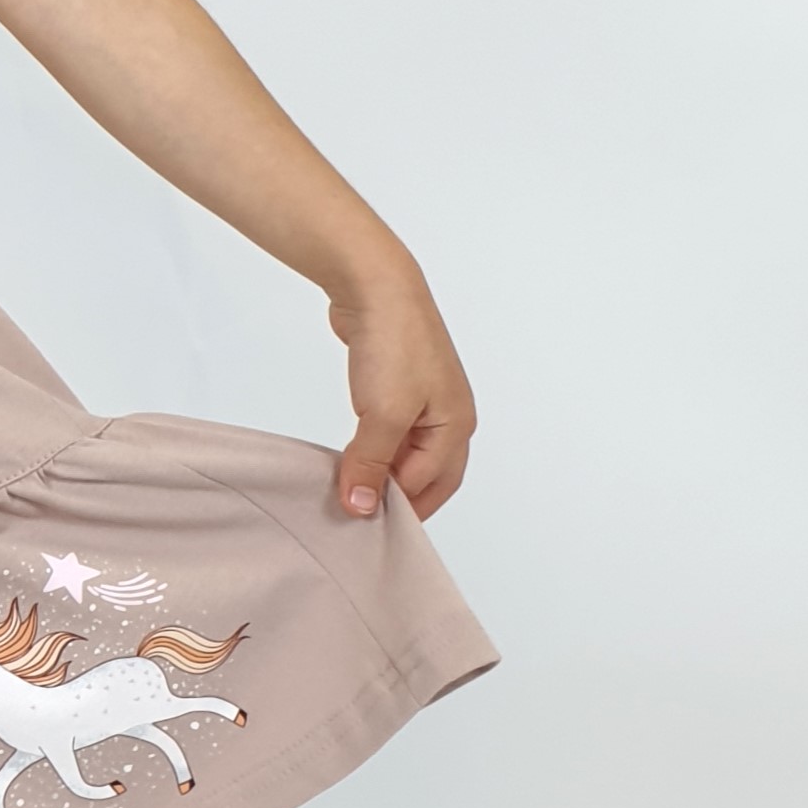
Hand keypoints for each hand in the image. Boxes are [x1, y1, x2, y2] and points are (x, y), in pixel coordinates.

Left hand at [327, 270, 475, 518]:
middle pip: (428, 475)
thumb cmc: (394, 346)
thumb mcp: (383, 415)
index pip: (432, 485)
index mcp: (457, 427)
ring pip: (406, 453)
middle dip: (398, 498)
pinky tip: (351, 455)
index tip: (360, 522)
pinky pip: (390, 431)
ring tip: (350, 488)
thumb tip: (360, 508)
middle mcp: (448, 416)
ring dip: (382, 472)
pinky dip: (373, 448)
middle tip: (361, 517)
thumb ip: (370, 464)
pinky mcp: (399, 384)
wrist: (376, 285)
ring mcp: (425, 399)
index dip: (397, 507)